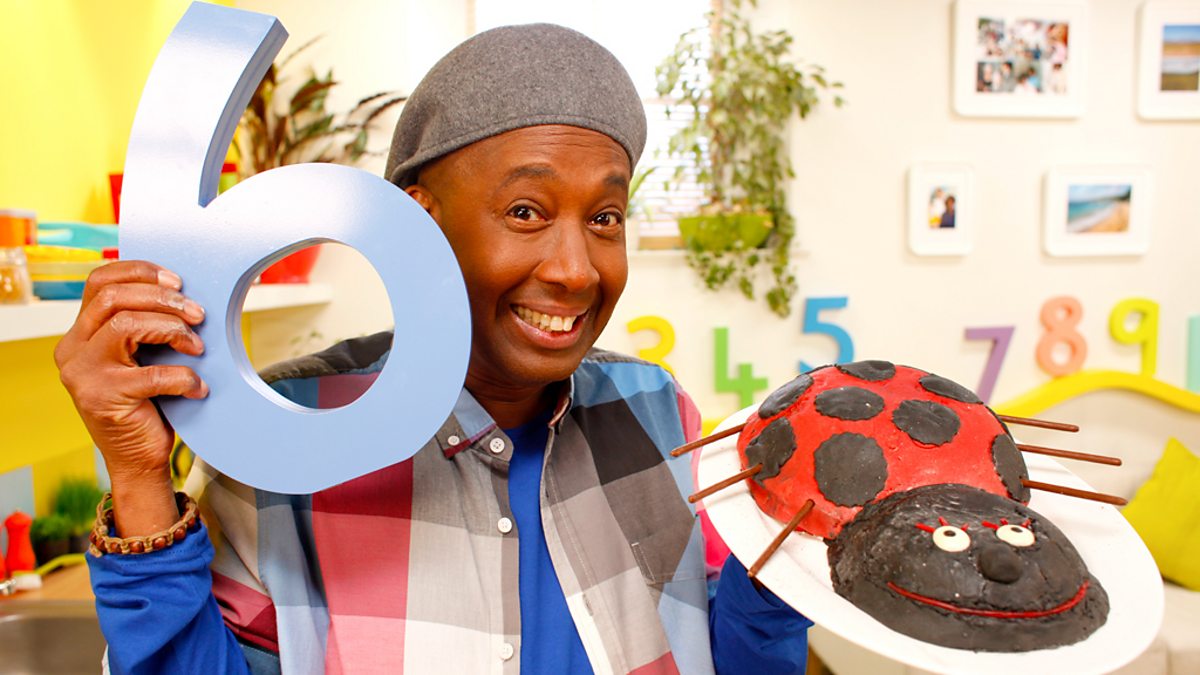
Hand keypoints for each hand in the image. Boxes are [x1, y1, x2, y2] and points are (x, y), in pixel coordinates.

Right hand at [55, 261, 207, 535]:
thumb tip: (182, 290)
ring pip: (126, 325)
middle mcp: (72, 351)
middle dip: (164, 299)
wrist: (139, 460)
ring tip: (197, 346)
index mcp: (79, 334)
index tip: (177, 280)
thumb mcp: (141, 356)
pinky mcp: (104, 398)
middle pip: (114, 298)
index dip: (140, 272)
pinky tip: (197, 387)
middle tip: (197, 313)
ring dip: (172, 329)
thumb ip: (145, 324)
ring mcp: (83, 375)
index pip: (98, 282)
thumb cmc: (148, 403)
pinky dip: (185, 377)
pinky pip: (153, 374)